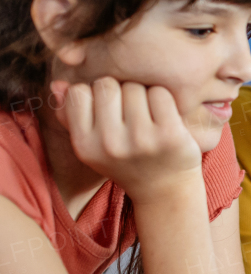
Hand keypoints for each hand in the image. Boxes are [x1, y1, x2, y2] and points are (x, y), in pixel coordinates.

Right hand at [51, 77, 201, 202]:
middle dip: (119, 92)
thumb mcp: (93, 145)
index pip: (79, 92)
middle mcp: (110, 144)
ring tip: (148, 118)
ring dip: (143, 95)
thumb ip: (71, 115)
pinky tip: (165, 118)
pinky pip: (160, 94)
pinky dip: (164, 100)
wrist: (166, 189)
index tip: (108, 110)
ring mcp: (141, 139)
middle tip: (130, 114)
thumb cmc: (127, 160)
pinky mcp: (169, 135)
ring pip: (135, 87)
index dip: (95, 95)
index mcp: (84, 146)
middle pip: (107, 85)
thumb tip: (58, 84)